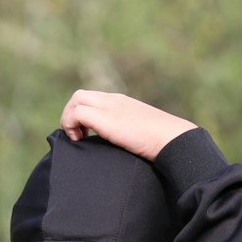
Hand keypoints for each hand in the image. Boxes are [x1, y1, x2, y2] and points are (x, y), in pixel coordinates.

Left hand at [58, 90, 196, 161]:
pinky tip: (80, 141)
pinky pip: (78, 113)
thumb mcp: (138, 132)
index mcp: (121, 102)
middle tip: (78, 136)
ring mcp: (111, 107)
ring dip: (69, 119)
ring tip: (78, 139)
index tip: (85, 135)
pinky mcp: (107, 118)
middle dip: (71, 115)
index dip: (81, 115)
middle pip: (80, 96)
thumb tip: (119, 145)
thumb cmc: (160, 142)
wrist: (173, 140)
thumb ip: (125, 132)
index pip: (92, 99)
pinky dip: (71, 125)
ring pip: (76, 100)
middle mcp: (114, 100)